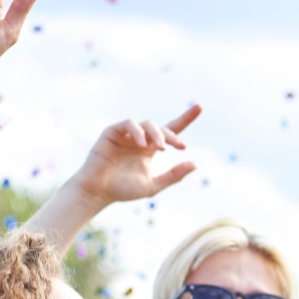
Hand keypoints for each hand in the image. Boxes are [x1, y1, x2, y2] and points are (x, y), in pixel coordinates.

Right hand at [71, 106, 201, 207]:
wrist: (99, 192)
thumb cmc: (124, 190)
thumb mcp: (153, 185)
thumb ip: (174, 175)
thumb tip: (195, 164)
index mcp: (150, 149)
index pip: (172, 130)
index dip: (186, 118)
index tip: (199, 106)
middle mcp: (140, 139)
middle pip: (161, 128)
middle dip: (172, 136)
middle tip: (179, 147)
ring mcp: (126, 134)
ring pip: (147, 124)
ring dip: (157, 134)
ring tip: (161, 148)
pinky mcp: (112, 131)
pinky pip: (128, 124)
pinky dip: (137, 131)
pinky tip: (142, 144)